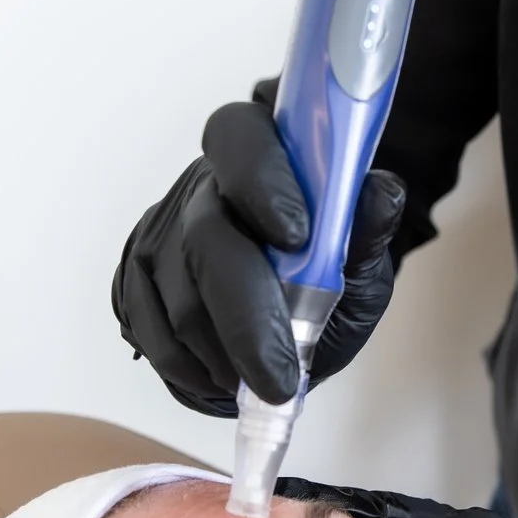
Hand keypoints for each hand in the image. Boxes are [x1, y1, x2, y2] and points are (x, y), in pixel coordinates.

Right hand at [112, 88, 405, 414]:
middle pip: (206, 233)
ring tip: (264, 381)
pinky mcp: (134, 272)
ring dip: (222, 350)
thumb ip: (366, 232)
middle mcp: (204, 184)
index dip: (262, 178)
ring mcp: (162, 228)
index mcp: (261, 155)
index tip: (296, 236)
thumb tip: (382, 195)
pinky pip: (145, 322)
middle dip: (246, 313)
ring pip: (178, 291)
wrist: (286, 323)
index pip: (244, 136)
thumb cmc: (326, 286)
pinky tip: (223, 376)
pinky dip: (188, 364)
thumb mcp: (361, 266)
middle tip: (279, 374)